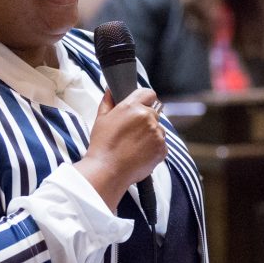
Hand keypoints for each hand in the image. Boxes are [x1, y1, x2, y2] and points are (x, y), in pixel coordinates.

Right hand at [75, 89, 166, 210]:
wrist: (108, 171)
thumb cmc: (102, 146)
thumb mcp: (101, 120)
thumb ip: (108, 102)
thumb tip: (110, 91)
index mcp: (132, 107)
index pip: (149, 93)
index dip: (145, 100)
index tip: (141, 107)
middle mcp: (148, 117)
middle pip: (154, 113)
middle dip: (146, 121)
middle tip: (132, 133)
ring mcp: (157, 133)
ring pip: (158, 129)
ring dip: (150, 135)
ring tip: (134, 146)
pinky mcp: (162, 149)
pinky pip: (161, 144)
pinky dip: (154, 149)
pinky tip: (139, 154)